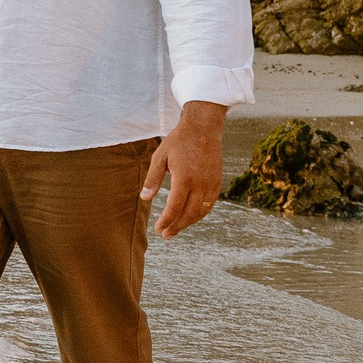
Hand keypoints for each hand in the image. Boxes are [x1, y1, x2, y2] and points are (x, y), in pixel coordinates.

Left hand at [140, 102, 225, 237]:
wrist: (204, 128)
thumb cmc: (179, 141)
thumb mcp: (160, 156)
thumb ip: (153, 178)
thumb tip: (144, 198)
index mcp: (184, 178)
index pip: (175, 207)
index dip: (166, 221)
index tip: (158, 229)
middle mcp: (200, 184)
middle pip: (188, 214)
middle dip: (176, 226)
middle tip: (165, 234)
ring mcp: (211, 184)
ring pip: (201, 212)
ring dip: (188, 223)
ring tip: (175, 228)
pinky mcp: (217, 182)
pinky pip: (209, 204)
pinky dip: (200, 214)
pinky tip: (190, 217)